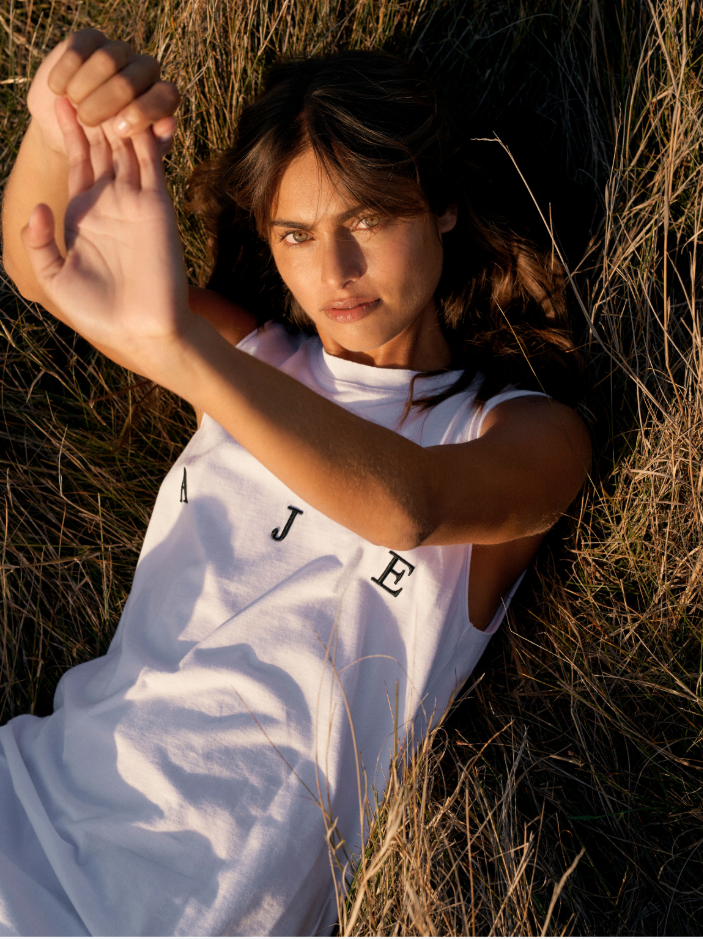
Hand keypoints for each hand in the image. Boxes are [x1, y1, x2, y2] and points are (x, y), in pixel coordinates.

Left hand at [20, 99, 191, 381]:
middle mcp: (111, 202)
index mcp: (84, 214)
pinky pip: (152, 162)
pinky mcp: (157, 204)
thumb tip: (35, 206)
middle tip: (84, 77)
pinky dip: (147, 135)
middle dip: (93, 112)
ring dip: (119, 116)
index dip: (69, 131)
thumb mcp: (54, 276)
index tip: (57, 99)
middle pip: (103, 144)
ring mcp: (135, 201)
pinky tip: (136, 108)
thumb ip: (39, 242)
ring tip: (108, 80)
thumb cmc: (97, 311)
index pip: (78, 161)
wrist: (141, 329)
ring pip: (128, 146)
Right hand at [28, 29, 179, 155]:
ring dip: (85, 87)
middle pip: (134, 77)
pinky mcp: (88, 40)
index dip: (144, 111)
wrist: (68, 135)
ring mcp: (118, 52)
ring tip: (74, 105)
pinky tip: (59, 90)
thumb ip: (154, 144)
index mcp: (161, 98)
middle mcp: (144, 70)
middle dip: (107, 103)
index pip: (166, 95)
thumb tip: (169, 123)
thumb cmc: (108, 151)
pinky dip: (66, 72)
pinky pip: (79, 49)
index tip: (120, 130)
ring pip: (108, 59)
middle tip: (87, 121)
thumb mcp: (132, 156)